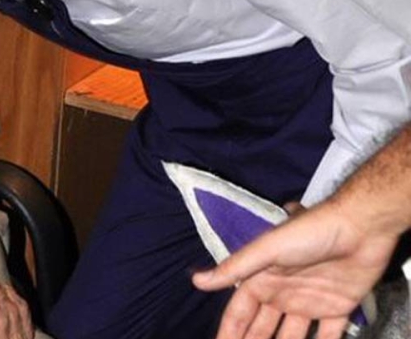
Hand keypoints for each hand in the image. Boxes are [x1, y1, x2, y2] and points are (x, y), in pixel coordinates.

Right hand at [192, 198, 396, 338]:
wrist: (359, 227)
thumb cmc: (308, 234)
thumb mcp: (266, 249)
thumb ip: (235, 268)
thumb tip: (197, 281)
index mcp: (262, 280)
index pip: (240, 312)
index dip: (229, 331)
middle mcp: (281, 293)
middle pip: (261, 327)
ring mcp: (309, 302)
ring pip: (290, 335)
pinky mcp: (337, 308)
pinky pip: (326, 335)